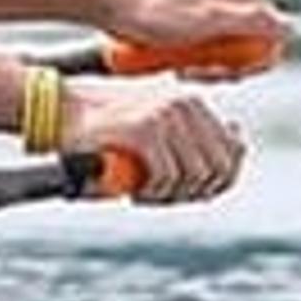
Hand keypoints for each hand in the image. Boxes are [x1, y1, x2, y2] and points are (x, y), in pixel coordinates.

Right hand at [62, 81, 247, 206]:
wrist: (60, 110)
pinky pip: (166, 177)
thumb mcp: (155, 123)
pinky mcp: (145, 130)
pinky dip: (154, 193)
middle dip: (196, 193)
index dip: (219, 183)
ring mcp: (166, 115)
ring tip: (147, 196)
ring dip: (171, 196)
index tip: (192, 195)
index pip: (233, 153)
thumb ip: (192, 132)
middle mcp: (185, 104)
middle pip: (217, 169)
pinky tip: (135, 193)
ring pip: (193, 176)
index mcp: (194, 101)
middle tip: (165, 199)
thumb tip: (240, 148)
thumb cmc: (108, 125)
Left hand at [102, 0, 291, 79]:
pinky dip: (199, 62)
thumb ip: (251, 21)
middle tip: (193, 73)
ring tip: (181, 70)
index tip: (220, 73)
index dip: (253, 65)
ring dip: (212, 68)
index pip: (273, 41)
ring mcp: (215, 6)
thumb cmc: (156, 13)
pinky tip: (177, 67)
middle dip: (228, 69)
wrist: (112, 2)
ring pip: (229, 51)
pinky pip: (210, 48)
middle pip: (251, 48)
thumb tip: (288, 30)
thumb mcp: (208, 22)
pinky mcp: (196, 18)